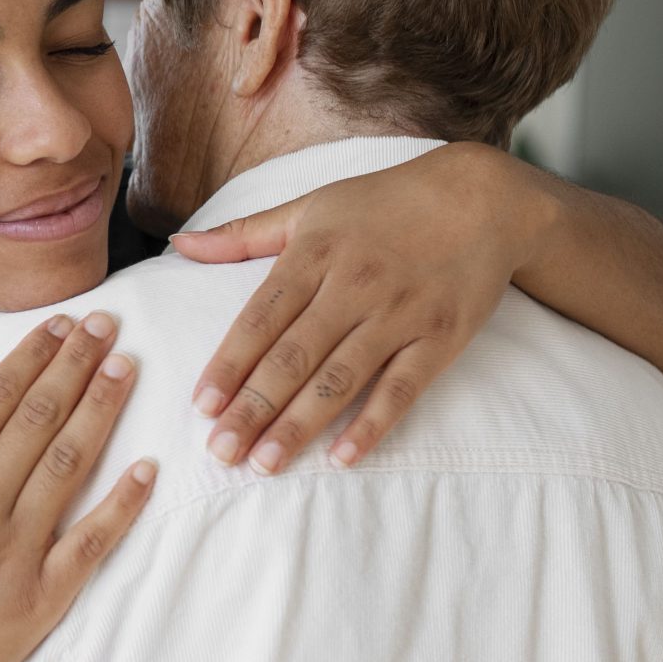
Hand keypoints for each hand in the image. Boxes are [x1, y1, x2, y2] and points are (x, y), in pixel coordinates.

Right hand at [0, 312, 158, 661]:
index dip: (32, 355)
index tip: (59, 324)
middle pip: (39, 419)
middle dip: (76, 365)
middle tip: (106, 326)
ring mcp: (14, 553)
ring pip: (69, 465)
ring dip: (101, 412)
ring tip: (126, 369)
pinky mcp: (41, 598)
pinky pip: (91, 542)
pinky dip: (122, 504)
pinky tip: (147, 469)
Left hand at [171, 142, 554, 472]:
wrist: (483, 197)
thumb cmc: (386, 202)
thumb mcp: (311, 206)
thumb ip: (244, 235)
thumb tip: (179, 245)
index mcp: (314, 254)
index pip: (260, 318)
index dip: (229, 363)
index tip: (201, 406)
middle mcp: (353, 285)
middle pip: (292, 356)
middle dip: (252, 408)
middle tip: (220, 452)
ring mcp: (398, 314)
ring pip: (339, 378)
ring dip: (299, 425)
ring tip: (264, 464)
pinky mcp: (440, 339)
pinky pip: (401, 389)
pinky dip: (372, 425)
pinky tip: (342, 458)